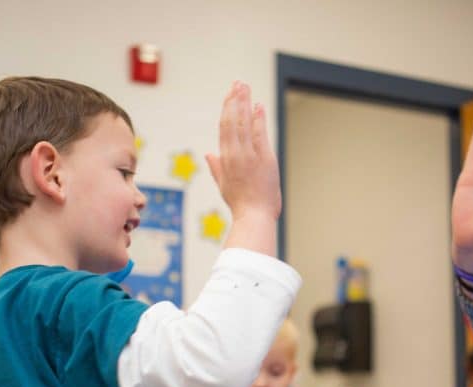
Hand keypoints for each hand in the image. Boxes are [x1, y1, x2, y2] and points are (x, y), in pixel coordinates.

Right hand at [207, 82, 281, 253]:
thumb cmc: (241, 205)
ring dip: (244, 103)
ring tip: (245, 87)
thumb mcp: (224, 185)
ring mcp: (248, 155)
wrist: (254, 217)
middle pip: (232, 121)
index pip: (224, 129)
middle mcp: (234, 154)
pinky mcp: (264, 159)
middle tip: (237, 83)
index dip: (226, 110)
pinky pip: (259, 134)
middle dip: (234, 100)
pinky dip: (258, 118)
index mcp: (225, 160)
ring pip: (243, 123)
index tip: (229, 96)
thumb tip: (208, 154)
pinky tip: (258, 105)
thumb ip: (216, 167)